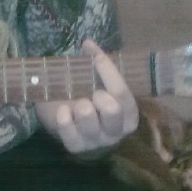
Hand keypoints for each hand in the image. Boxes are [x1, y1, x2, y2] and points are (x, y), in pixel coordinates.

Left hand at [36, 40, 138, 154]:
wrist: (69, 124)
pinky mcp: (76, 148)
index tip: (95, 56)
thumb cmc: (88, 99)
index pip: (122, 92)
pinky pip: (69, 132)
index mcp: (128, 116)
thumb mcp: (96, 82)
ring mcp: (96, 142)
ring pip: (88, 117)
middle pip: (112, 109)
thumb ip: (97, 63)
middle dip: (99, 96)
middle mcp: (116, 132)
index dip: (108, 70)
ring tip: (78, 103)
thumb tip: (87, 42)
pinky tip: (63, 111)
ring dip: (81, 105)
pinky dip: (64, 118)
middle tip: (91, 94)